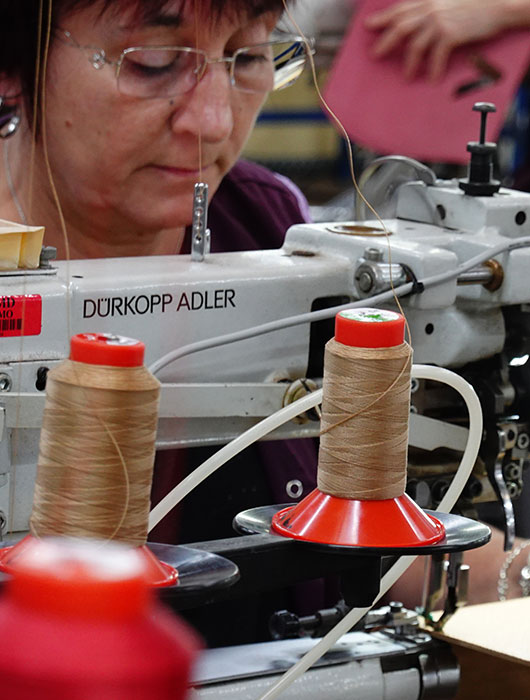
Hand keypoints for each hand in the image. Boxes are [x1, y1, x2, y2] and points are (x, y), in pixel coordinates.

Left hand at [365, 0, 510, 80]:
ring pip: (415, 45)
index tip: (368, 26)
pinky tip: (432, 80)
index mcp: (428, 1)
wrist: (497, 5)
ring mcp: (439, 21)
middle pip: (400, 27)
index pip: (400, 9)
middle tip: (374, 55)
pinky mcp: (450, 34)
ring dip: (409, 63)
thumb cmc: (475, 5)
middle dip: (385, 41)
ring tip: (406, 77)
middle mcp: (431, 9)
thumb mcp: (449, 2)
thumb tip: (416, 25)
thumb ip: (431, 10)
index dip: (382, 17)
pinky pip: (436, 56)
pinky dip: (433, 69)